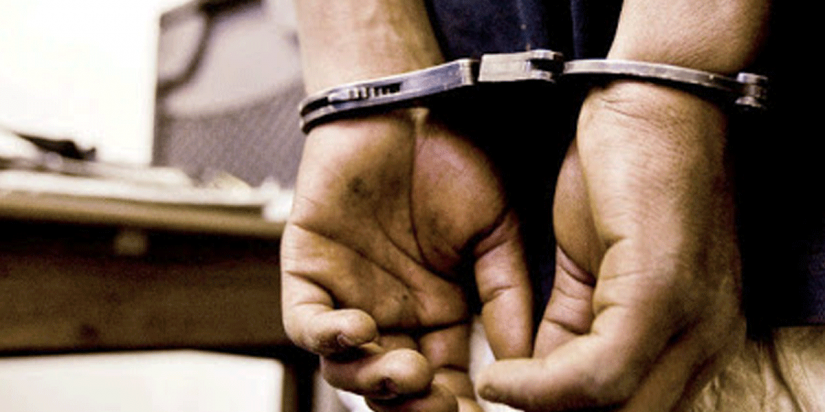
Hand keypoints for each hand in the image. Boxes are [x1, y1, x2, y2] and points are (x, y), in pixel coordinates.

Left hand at [280, 109, 532, 411]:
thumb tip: (523, 363)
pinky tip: (360, 330)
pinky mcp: (309, 272)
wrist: (407, 108)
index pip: (445, 379)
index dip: (457, 403)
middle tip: (439, 404)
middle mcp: (392, 314)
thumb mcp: (496, 233)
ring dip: (373, 381)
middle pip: (393, 388)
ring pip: (346, 368)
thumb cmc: (452, 163)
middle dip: (414, 405)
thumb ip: (507, 295)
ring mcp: (348, 296)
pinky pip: (306, 323)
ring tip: (406, 371)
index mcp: (438, 313)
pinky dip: (328, 337)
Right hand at [477, 81, 745, 410]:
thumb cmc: (624, 176)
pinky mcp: (660, 294)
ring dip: (541, 411)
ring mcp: (689, 320)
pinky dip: (539, 387)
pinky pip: (596, 375)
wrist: (649, 103)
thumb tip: (535, 383)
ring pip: (610, 409)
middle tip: (499, 409)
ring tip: (496, 391)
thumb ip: (572, 328)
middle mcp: (707, 341)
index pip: (634, 409)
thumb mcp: (595, 270)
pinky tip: (500, 376)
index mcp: (698, 337)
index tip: (519, 409)